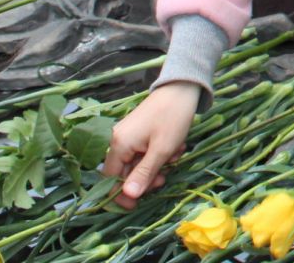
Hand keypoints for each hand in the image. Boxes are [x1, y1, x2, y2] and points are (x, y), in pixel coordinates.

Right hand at [103, 81, 199, 206]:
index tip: (137, 205)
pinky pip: (143, 152)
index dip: (122, 195)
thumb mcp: (162, 150)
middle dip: (146, 178)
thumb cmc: (172, 117)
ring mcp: (127, 136)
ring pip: (136, 164)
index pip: (110, 180)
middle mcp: (117, 140)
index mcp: (118, 145)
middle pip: (124, 173)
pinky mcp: (137, 133)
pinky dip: (158, 155)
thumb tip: (128, 196)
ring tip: (174, 157)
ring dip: (155, 166)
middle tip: (165, 177)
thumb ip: (144, 174)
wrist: (182, 88)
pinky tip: (174, 148)